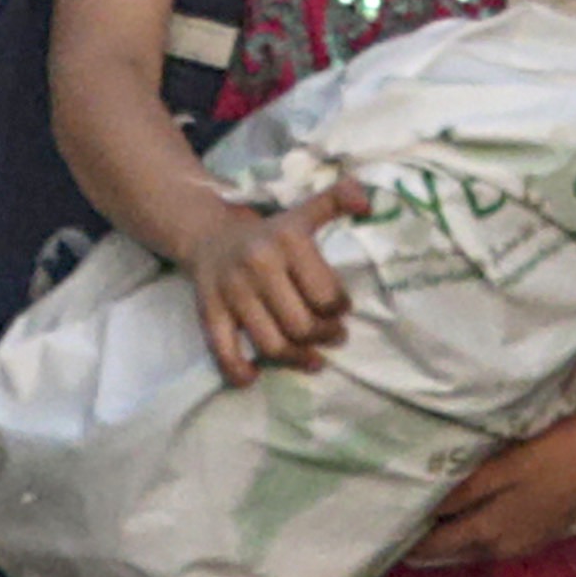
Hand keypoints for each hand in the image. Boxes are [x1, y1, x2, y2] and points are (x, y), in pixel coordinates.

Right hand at [184, 181, 365, 382]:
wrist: (209, 235)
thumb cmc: (268, 232)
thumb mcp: (302, 211)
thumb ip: (336, 200)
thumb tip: (366, 203)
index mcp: (287, 241)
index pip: (326, 294)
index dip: (340, 309)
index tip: (342, 311)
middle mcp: (259, 265)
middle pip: (301, 324)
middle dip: (325, 336)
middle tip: (335, 337)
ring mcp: (233, 291)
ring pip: (272, 344)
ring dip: (297, 359)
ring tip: (314, 360)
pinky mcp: (210, 311)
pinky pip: (225, 352)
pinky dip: (240, 371)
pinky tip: (255, 376)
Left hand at [411, 380, 575, 565]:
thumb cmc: (549, 455)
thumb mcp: (500, 469)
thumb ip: (463, 492)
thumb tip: (426, 510)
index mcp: (489, 532)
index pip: (439, 545)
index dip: (414, 544)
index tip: (390, 537)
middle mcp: (504, 547)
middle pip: (456, 554)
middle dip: (430, 549)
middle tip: (403, 540)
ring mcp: (526, 543)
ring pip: (478, 550)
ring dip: (455, 545)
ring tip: (433, 535)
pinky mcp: (543, 533)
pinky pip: (499, 544)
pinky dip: (479, 539)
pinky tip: (476, 527)